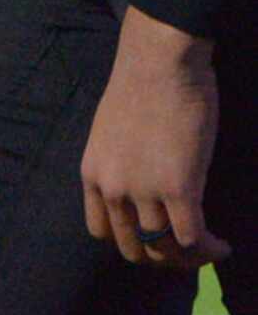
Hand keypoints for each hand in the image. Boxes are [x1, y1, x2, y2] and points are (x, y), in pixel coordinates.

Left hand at [81, 6, 230, 270]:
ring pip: (165, 247)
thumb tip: (139, 189)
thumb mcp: (110, 130)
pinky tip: (222, 244)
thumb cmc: (141, 83)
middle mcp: (112, 187)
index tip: (152, 238)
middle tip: (185, 250)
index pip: (101, 231)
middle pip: (132, 247)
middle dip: (160, 256)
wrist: (159, 58)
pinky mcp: (177, 188)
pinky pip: (192, 239)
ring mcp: (143, 190)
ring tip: (209, 247)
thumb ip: (119, 163)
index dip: (129, 241)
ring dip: (189, 255)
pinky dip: (209, 249)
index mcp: (92, 171)